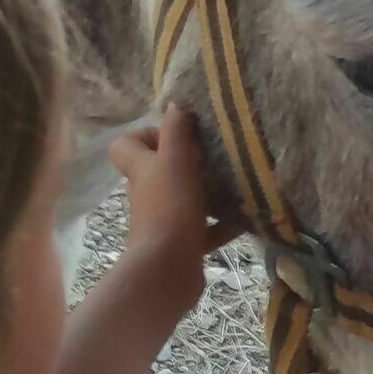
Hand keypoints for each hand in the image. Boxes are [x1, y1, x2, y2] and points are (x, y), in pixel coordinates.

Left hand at [108, 104, 239, 303]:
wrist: (167, 271)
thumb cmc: (169, 210)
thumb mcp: (175, 162)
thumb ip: (176, 132)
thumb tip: (173, 102)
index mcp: (142, 171)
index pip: (126, 145)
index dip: (148, 135)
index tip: (179, 134)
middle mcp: (148, 194)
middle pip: (161, 171)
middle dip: (189, 162)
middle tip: (217, 156)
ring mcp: (164, 221)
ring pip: (185, 198)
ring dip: (208, 191)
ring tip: (237, 183)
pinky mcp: (182, 245)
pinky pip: (204, 229)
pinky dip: (222, 223)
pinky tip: (246, 217)